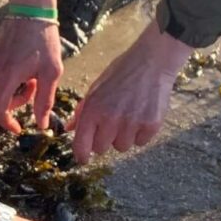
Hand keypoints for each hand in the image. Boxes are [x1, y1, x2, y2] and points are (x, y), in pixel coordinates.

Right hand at [0, 0, 63, 133]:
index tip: (18, 128)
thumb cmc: (44, 40)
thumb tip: (41, 125)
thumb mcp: (51, 73)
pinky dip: (9, 77)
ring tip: (32, 75)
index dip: (6, 123)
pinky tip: (24, 64)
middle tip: (34, 90)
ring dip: (14, 89)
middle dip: (16, 102)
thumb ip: (44, 101)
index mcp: (6, 77)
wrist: (31, 9)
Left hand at [68, 23, 192, 162]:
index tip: (83, 158)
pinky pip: (141, 142)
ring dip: (123, 137)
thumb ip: (82, 111)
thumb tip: (68, 129)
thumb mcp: (96, 88)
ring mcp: (132, 123)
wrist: (152, 62)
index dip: (81, 155)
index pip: (82, 145)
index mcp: (93, 109)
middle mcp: (111, 119)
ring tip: (128, 116)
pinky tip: (141, 115)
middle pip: (101, 149)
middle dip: (104, 140)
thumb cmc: (120, 73)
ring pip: (122, 147)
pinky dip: (141, 133)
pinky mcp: (151, 125)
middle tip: (111, 123)